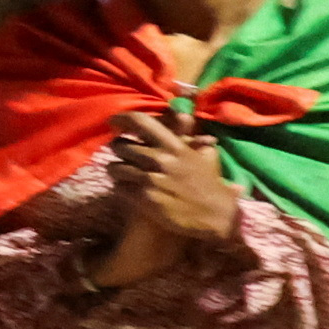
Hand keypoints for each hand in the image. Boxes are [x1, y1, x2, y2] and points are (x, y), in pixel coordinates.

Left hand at [94, 119, 237, 285]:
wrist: (215, 216)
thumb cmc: (208, 184)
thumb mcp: (202, 154)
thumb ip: (186, 134)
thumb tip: (179, 111)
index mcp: (174, 146)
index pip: (141, 122)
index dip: (122, 119)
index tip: (113, 121)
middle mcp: (160, 160)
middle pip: (120, 146)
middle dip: (119, 149)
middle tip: (124, 154)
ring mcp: (150, 179)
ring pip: (114, 167)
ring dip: (117, 170)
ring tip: (125, 173)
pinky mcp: (143, 199)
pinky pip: (118, 187)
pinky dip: (120, 187)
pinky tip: (129, 189)